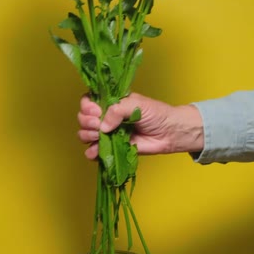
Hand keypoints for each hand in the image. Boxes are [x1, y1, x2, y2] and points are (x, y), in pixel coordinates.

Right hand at [77, 92, 204, 159]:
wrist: (169, 133)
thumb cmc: (156, 114)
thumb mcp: (136, 104)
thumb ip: (117, 110)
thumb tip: (103, 126)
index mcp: (110, 102)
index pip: (88, 101)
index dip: (87, 106)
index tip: (97, 111)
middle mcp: (105, 117)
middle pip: (83, 118)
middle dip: (87, 122)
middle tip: (98, 125)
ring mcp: (107, 133)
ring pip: (84, 135)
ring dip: (87, 136)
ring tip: (100, 136)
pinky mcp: (111, 149)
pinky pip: (94, 152)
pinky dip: (92, 152)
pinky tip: (98, 151)